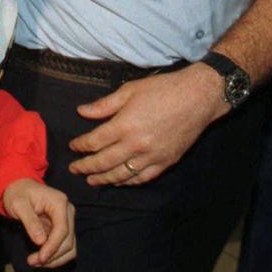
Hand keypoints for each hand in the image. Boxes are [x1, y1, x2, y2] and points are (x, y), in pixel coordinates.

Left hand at [2, 178, 75, 267]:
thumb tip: (41, 241)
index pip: (62, 229)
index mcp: (59, 202)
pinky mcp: (62, 228)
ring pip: (69, 246)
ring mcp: (67, 220)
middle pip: (68, 240)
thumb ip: (30, 221)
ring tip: (35, 262)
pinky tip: (41, 259)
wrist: (19, 188)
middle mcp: (67, 212)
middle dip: (52, 255)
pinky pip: (64, 246)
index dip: (53, 247)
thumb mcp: (18, 204)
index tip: (40, 259)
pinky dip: (55, 256)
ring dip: (55, 259)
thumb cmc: (18, 193)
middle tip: (32, 262)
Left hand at [69, 64, 228, 185]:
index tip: (73, 146)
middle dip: (86, 167)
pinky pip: (143, 178)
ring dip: (103, 179)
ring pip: (121, 174)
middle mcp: (136, 145)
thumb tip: (81, 111)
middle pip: (104, 162)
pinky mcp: (166, 162)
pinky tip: (118, 182)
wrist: (198, 97)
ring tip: (91, 181)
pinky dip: (128, 182)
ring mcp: (152, 156)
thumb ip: (104, 105)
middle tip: (74, 169)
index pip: (94, 142)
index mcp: (124, 125)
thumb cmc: (163, 89)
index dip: (80, 146)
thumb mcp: (129, 90)